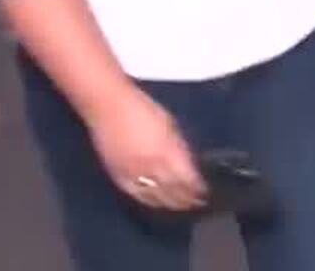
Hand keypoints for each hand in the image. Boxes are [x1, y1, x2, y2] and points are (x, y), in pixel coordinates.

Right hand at [85, 87, 204, 210]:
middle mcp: (151, 168)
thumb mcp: (170, 125)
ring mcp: (133, 175)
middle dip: (187, 200)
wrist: (107, 107)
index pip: (187, 180)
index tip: (207, 193)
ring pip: (155, 198)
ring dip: (170, 204)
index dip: (198, 189)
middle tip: (198, 204)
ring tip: (181, 207)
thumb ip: (179, 148)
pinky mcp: (117, 177)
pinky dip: (149, 202)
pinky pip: (136, 195)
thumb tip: (189, 165)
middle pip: (173, 192)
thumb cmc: (143, 109)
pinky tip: (156, 204)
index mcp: (167, 153)